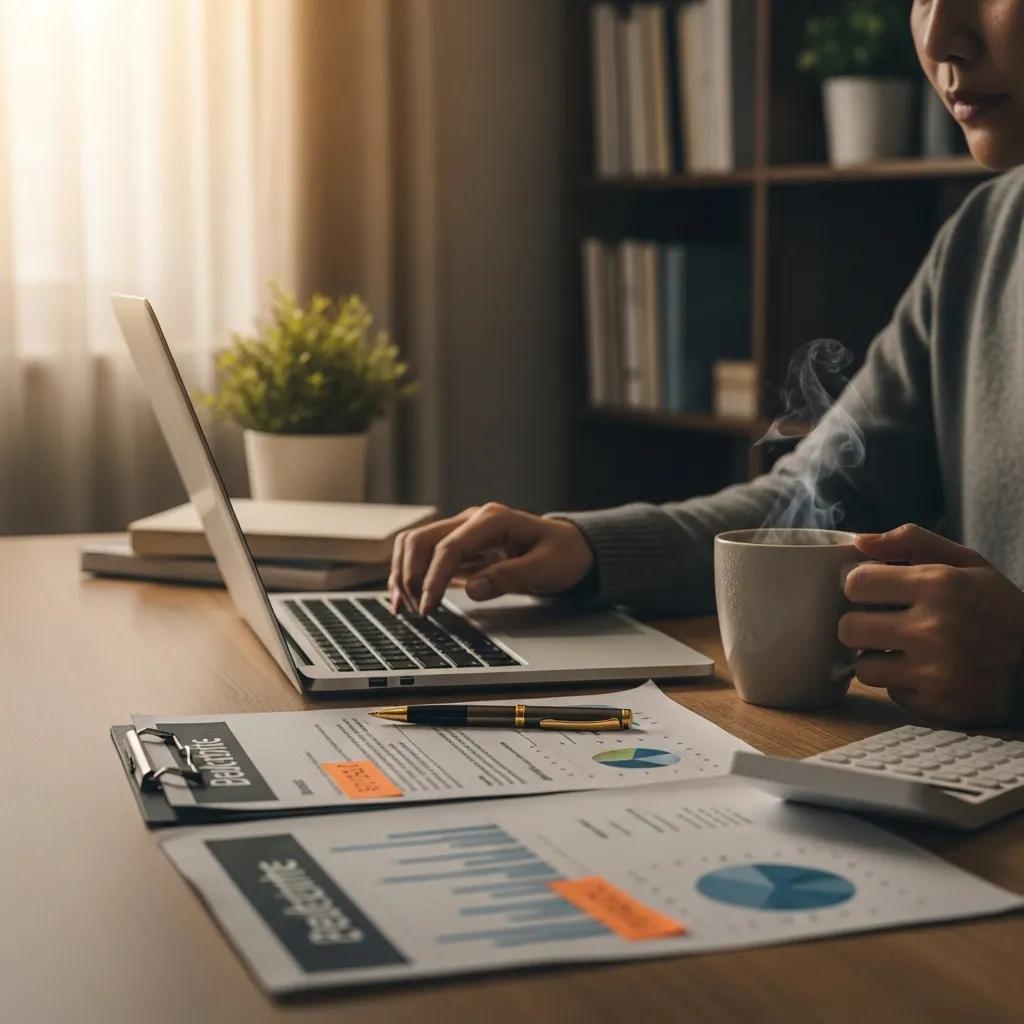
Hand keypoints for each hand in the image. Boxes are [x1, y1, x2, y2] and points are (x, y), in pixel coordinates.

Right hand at [388, 502, 594, 614]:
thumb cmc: (562, 555)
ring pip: (416, 544)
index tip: (427, 606)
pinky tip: (410, 598)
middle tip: (414, 610)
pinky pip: (426, 555)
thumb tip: (472, 589)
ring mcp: (463, 531)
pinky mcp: (460, 546)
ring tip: (405, 607)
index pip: (449, 545)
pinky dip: (411, 574)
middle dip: (409, 575)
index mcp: (492, 519)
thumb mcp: (544, 568)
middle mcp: (472, 520)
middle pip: (422, 539)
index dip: (433, 577)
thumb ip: (508, 576)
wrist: (571, 548)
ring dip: (404, 573)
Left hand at [839, 523, 1023, 724]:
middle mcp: (935, 629)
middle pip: (848, 629)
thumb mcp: (966, 563)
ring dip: (877, 659)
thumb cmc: (996, 607)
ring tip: (904, 650)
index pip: (856, 583)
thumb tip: (859, 541)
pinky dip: (903, 683)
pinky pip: (891, 693)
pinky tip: (927, 672)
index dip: (859, 586)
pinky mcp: (937, 705)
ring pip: (862, 668)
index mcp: (939, 586)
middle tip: (882, 623)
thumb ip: (911, 541)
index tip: (874, 591)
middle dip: (860, 624)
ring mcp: (936, 672)